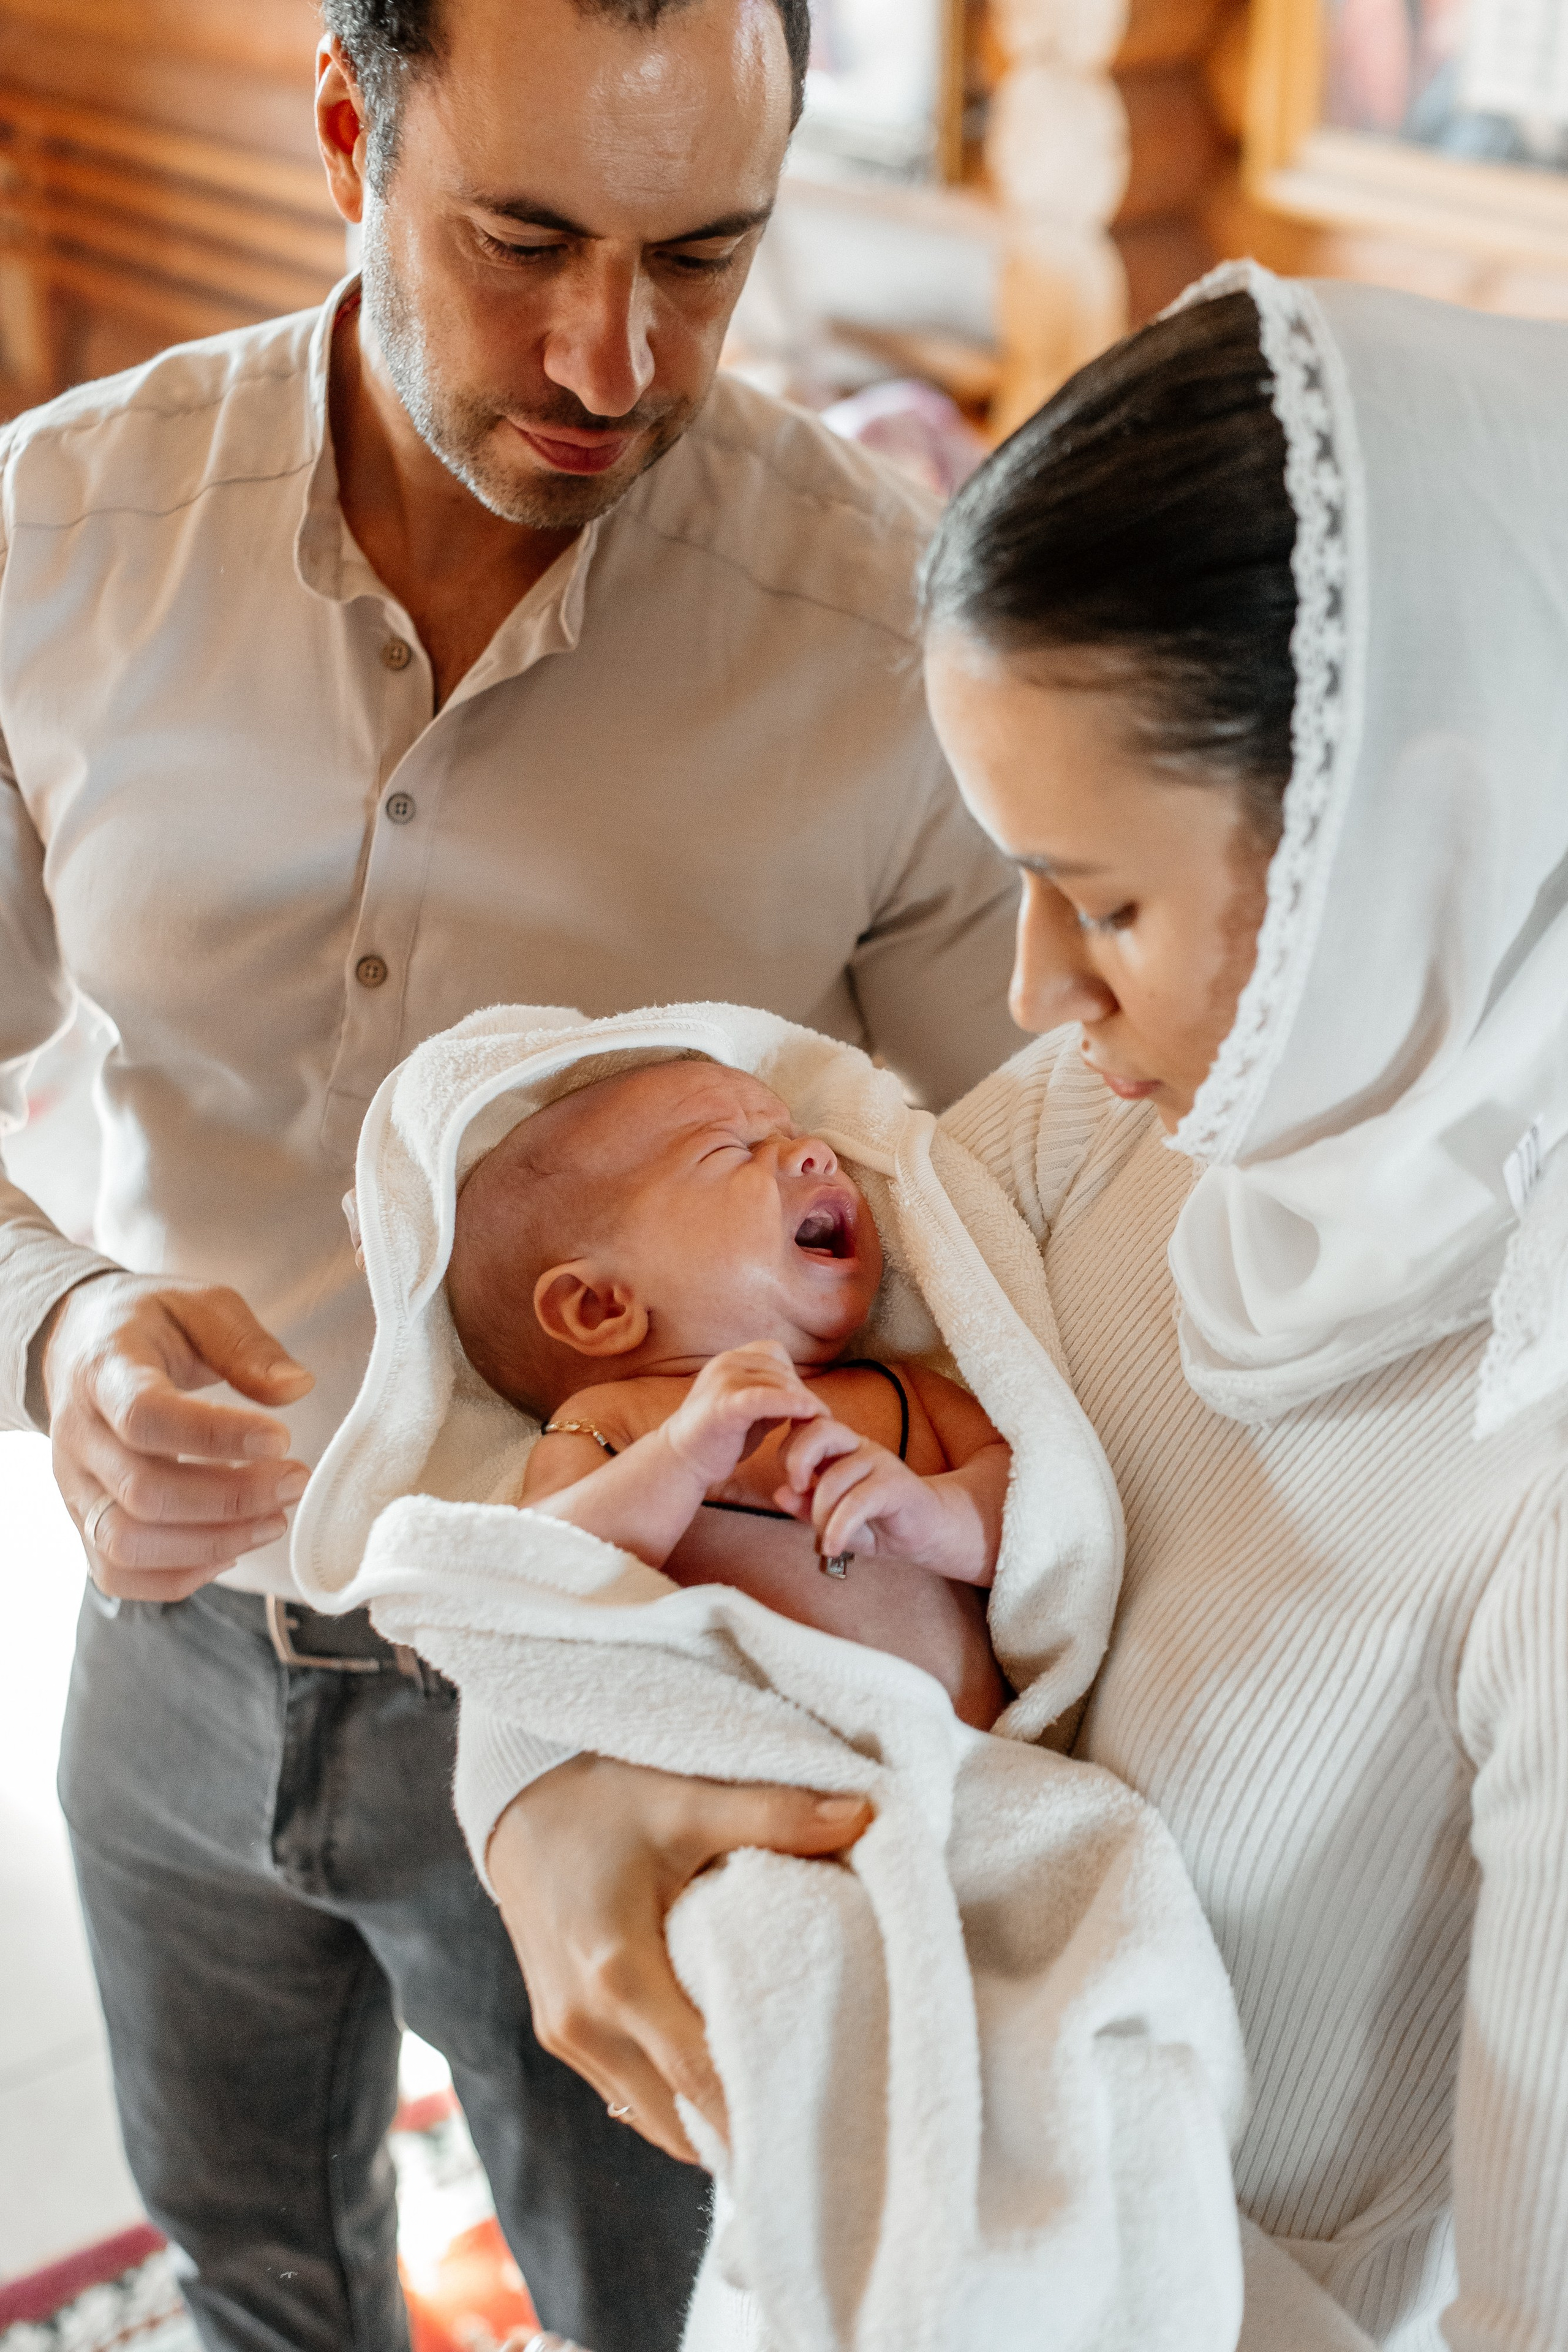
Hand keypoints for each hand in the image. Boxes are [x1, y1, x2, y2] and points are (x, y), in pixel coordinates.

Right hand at [41, 1271, 313, 1600]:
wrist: (79, 1341)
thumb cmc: (150, 1324)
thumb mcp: (200, 1306)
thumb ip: (246, 1345)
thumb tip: (296, 1388)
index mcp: (105, 1371)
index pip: (147, 1416)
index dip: (217, 1436)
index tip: (282, 1439)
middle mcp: (79, 1434)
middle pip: (144, 1492)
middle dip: (232, 1499)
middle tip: (295, 1481)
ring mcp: (75, 1485)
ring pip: (126, 1544)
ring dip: (211, 1545)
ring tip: (273, 1520)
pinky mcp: (83, 1519)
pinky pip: (116, 1572)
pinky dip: (177, 1577)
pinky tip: (230, 1549)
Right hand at [489, 1754, 870, 2163]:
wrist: (513, 1798)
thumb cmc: (602, 1795)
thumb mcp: (689, 1799)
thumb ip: (775, 1814)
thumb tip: (864, 1815)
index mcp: (616, 1970)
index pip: (700, 2076)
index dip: (761, 2109)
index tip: (823, 2122)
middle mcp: (584, 2019)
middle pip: (678, 2117)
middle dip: (743, 2126)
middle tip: (818, 2119)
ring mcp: (565, 2033)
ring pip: (651, 2116)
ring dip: (707, 2118)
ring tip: (779, 2098)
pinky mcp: (559, 2031)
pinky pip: (627, 2093)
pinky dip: (673, 2097)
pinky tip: (720, 2075)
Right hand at [661, 1340, 825, 1488]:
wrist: (681, 1461)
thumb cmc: (719, 1439)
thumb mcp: (751, 1409)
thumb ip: (774, 1396)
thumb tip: (808, 1396)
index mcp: (730, 1359)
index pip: (774, 1353)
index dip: (792, 1377)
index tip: (801, 1405)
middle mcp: (726, 1362)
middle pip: (781, 1370)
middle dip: (801, 1394)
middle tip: (817, 1422)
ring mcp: (723, 1381)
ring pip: (779, 1383)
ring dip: (802, 1404)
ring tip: (812, 1427)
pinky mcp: (725, 1405)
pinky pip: (764, 1398)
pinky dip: (790, 1403)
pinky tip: (810, 1413)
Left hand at [775, 1418, 948, 1564]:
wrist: (926, 1532)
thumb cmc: (876, 1522)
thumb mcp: (833, 1518)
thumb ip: (806, 1506)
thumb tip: (779, 1494)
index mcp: (840, 1448)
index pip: (806, 1427)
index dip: (788, 1450)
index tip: (790, 1483)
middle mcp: (859, 1447)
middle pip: (820, 1430)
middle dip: (797, 1459)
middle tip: (796, 1490)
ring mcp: (879, 1462)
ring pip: (835, 1475)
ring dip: (820, 1512)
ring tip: (824, 1537)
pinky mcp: (896, 1484)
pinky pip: (857, 1501)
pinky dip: (839, 1527)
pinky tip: (833, 1547)